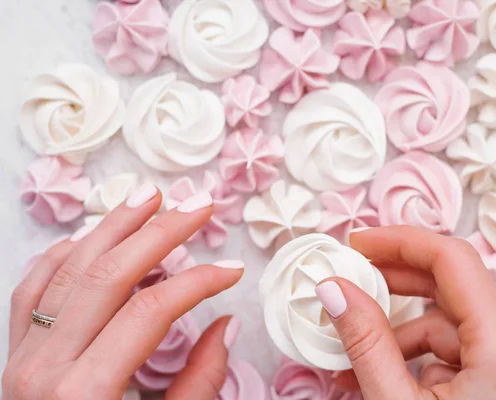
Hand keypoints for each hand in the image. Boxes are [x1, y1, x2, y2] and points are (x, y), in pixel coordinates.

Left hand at [3, 185, 242, 399]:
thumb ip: (197, 385)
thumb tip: (224, 325)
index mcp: (86, 395)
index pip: (150, 312)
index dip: (197, 283)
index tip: (231, 270)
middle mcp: (44, 368)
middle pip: (108, 275)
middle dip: (159, 233)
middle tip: (198, 207)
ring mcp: (21, 358)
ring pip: (66, 270)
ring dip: (111, 227)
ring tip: (147, 198)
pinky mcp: (12, 357)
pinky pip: (31, 289)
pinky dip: (61, 256)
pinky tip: (88, 239)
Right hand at [315, 226, 495, 399]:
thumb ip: (364, 341)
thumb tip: (332, 288)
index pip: (451, 260)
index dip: (398, 242)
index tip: (355, 243)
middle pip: (450, 284)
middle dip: (393, 283)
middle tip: (348, 278)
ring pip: (447, 320)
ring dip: (397, 330)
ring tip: (350, 351)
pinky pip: (454, 348)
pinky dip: (414, 354)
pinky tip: (379, 372)